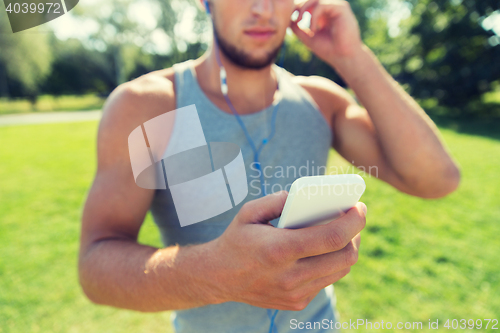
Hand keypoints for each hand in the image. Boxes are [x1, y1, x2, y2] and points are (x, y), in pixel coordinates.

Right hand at [209, 190, 365, 310]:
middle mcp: (290, 276)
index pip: (331, 238)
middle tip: (355, 217)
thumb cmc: (236, 239)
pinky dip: (332, 263)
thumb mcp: (249, 212)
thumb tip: (307, 197)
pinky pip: (327, 280)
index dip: (353, 221)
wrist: (218, 277)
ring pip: (340, 271)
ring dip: (348, 249)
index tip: (360, 207)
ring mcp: (295, 293)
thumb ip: (278, 200)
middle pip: (344, 257)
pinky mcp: (297, 302)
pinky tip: (325, 250)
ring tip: (345, 231)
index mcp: (279, 250)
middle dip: (357, 234)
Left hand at [290, 0, 362, 63]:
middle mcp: (332, 8)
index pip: (309, 2)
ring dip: (305, 8)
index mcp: (324, 13)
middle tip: (294, 18)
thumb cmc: (328, 49)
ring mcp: (337, 7)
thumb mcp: (308, 37)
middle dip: (300, 5)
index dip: (298, 6)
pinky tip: (313, 29)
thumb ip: (298, 28)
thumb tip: (288, 20)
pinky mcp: (342, 8)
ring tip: (301, 21)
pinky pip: (323, 5)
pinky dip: (314, 15)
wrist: (343, 58)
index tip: (290, 16)